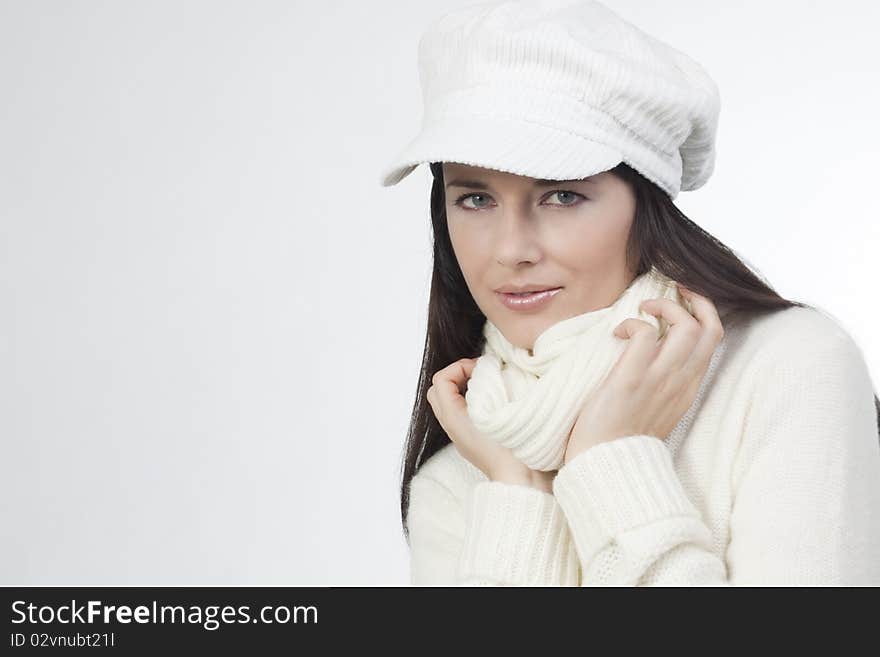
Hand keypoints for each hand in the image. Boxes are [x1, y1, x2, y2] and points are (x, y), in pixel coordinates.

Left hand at [426, 357, 556, 492]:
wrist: (520, 482)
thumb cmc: (512, 447)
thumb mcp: (499, 409)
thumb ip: (488, 384)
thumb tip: (489, 368)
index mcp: (453, 417)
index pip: (441, 380)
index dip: (461, 367)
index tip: (484, 370)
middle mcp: (452, 426)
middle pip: (439, 390)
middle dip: (458, 376)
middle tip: (483, 375)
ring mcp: (460, 436)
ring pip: (449, 402)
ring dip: (465, 390)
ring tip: (490, 387)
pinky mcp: (472, 442)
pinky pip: (461, 414)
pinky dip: (472, 403)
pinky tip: (495, 404)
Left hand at [563, 285, 724, 464]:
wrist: (606, 466)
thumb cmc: (622, 438)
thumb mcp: (657, 410)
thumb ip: (665, 384)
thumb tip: (654, 354)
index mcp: (688, 389)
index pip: (714, 340)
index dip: (704, 312)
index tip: (685, 300)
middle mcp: (681, 382)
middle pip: (709, 327)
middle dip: (694, 298)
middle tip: (671, 289)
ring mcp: (660, 380)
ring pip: (685, 326)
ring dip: (663, 305)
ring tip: (642, 308)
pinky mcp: (633, 379)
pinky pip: (646, 333)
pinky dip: (632, 323)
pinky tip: (616, 334)